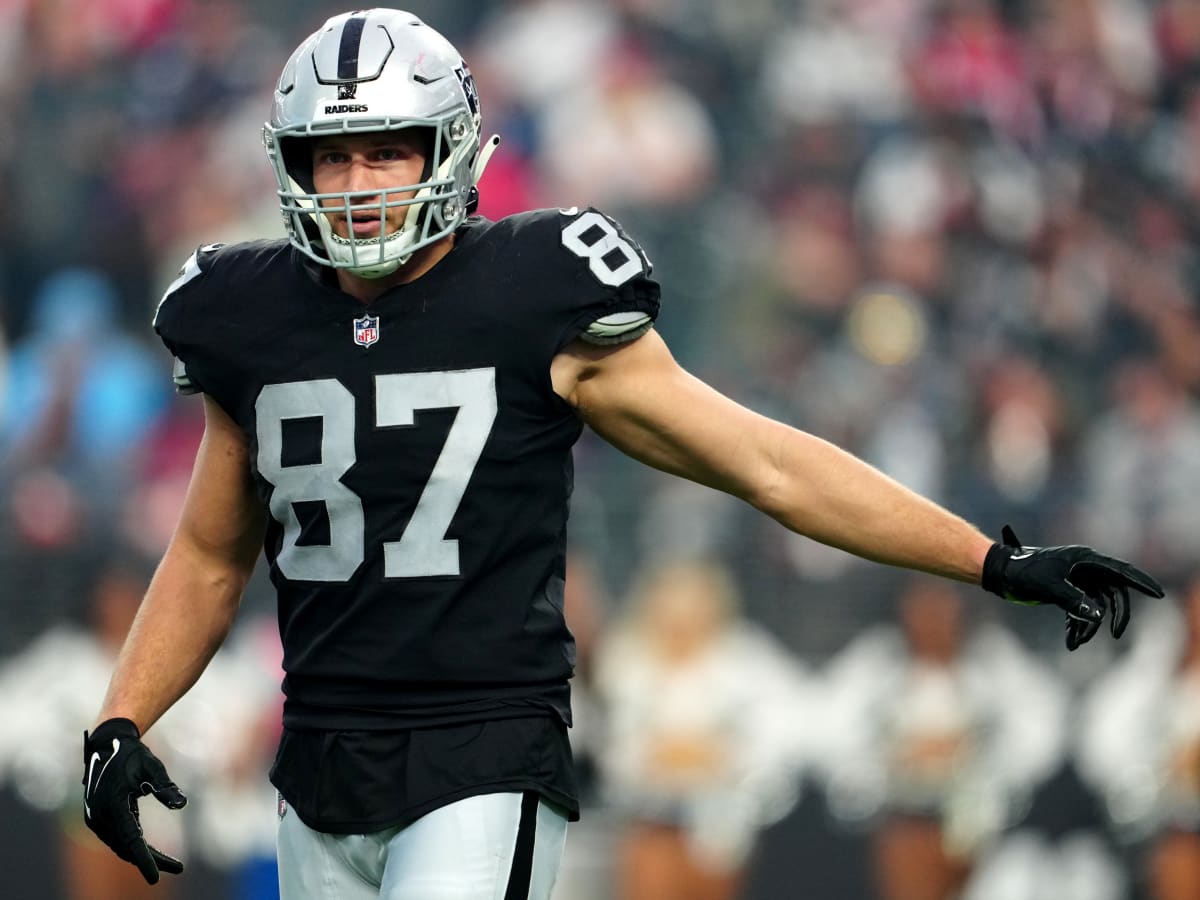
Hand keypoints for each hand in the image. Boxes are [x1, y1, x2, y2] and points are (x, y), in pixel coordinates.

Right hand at [82, 718, 186, 883]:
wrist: (107, 745)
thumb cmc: (132, 754)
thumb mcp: (152, 766)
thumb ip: (165, 785)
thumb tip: (182, 804)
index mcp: (111, 803)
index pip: (129, 839)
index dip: (144, 860)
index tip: (156, 878)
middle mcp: (100, 816)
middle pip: (127, 847)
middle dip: (151, 860)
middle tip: (178, 868)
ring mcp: (97, 819)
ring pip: (122, 845)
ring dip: (144, 855)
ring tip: (172, 864)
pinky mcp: (100, 819)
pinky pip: (119, 838)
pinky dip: (135, 846)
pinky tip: (152, 852)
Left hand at [981, 525, 1163, 650]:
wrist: (1000, 572)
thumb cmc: (1023, 572)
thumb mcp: (1048, 587)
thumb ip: (1073, 600)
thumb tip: (1097, 615)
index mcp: (1084, 559)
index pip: (1120, 571)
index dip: (1140, 582)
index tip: (1158, 594)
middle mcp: (1085, 567)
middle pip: (1113, 592)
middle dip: (1115, 614)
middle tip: (1115, 634)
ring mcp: (1078, 579)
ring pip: (1097, 605)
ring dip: (1089, 625)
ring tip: (1076, 641)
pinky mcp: (1068, 590)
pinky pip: (1082, 609)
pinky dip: (1078, 624)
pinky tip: (1070, 640)